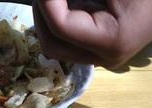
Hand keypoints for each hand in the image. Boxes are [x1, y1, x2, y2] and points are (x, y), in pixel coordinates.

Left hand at [33, 0, 151, 67]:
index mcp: (110, 41)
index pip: (61, 27)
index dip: (47, 3)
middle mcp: (104, 58)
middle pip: (52, 45)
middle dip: (41, 13)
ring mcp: (102, 59)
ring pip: (57, 46)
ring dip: (48, 19)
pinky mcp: (101, 52)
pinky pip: (69, 42)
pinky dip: (60, 21)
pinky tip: (63, 4)